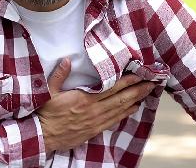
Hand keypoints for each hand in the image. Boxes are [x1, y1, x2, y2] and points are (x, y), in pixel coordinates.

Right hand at [37, 58, 155, 153]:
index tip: (139, 74)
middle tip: (152, 82)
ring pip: (120, 109)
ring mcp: (96, 121)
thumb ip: (59, 75)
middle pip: (121, 98)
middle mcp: (93, 110)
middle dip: (138, 89)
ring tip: (147, 92)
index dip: (127, 81)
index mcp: (84, 99)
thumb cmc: (46, 113)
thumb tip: (67, 60)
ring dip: (135, 100)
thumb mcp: (48, 91)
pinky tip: (134, 107)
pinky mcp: (94, 130)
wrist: (43, 136)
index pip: (111, 88)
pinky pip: (114, 120)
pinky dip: (126, 113)